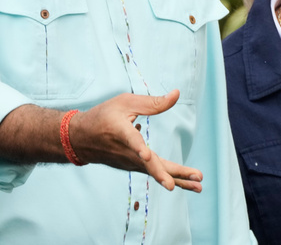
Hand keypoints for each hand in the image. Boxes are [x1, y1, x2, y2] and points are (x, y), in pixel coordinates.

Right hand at [70, 89, 202, 191]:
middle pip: (151, 165)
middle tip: (196, 178)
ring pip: (157, 172)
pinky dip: (171, 177)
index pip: (131, 142)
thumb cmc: (103, 116)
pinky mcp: (133, 167)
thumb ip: (153, 102)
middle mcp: (127, 152)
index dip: (139, 149)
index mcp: (121, 133)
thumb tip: (177, 94)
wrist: (81, 139)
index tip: (146, 156)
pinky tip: (187, 181)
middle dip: (173, 173)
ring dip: (179, 179)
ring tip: (199, 186)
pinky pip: (155, 173)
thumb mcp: (125, 102)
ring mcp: (130, 163)